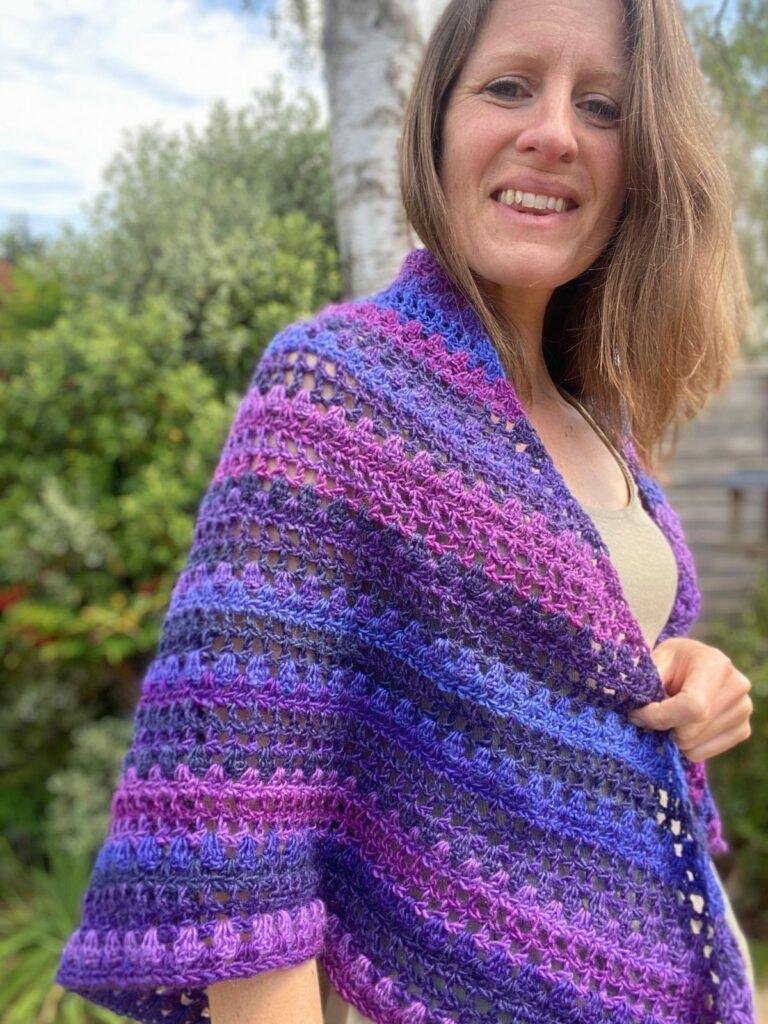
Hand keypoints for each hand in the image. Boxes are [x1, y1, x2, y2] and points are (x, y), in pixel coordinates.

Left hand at [627, 637, 752, 761]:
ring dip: (673, 735)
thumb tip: (637, 715)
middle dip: (663, 726)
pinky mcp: (742, 730)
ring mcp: (743, 710)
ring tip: (674, 712)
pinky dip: (685, 744)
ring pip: (693, 745)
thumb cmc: (671, 661)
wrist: (694, 663)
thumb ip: (646, 685)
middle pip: (690, 731)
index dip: (660, 717)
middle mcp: (736, 687)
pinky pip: (702, 753)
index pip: (692, 707)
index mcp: (715, 665)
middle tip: (654, 711)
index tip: (637, 714)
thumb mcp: (655, 661)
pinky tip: (686, 723)